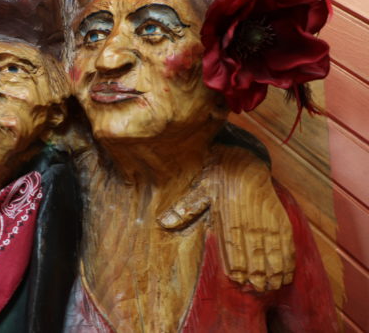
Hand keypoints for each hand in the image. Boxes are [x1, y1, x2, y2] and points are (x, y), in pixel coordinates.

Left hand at [157, 146, 294, 291]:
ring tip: (272, 286)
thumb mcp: (199, 192)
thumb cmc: (218, 179)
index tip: (239, 281)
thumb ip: (184, 209)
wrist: (243, 162)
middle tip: (257, 289)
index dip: (238, 267)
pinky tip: (286, 273)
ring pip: (273, 252)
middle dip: (257, 275)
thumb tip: (162, 222)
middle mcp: (250, 223)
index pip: (234, 249)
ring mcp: (267, 222)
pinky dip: (288, 259)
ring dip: (274, 271)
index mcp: (229, 220)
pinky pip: (286, 243)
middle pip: (256, 255)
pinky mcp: (280, 219)